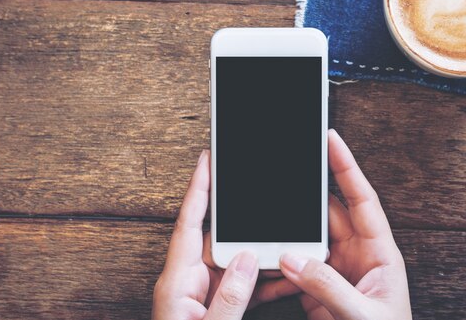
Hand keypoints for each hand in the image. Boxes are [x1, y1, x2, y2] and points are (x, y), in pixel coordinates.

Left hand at [152, 150, 297, 319]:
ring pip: (237, 263)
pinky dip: (265, 282)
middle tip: (271, 212)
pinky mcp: (218, 308)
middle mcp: (190, 282)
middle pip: (219, 241)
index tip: (207, 159)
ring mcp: (205, 295)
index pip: (188, 224)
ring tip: (288, 248)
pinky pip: (244, 287)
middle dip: (249, 228)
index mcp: (177, 282)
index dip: (198, 189)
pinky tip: (285, 277)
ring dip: (262, 258)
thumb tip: (247, 260)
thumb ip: (229, 298)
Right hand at [279, 129, 411, 319]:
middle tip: (287, 176)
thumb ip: (328, 287)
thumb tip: (293, 258)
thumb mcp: (362, 315)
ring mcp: (336, 272)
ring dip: (289, 235)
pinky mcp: (318, 289)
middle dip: (306, 199)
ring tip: (270, 221)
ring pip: (307, 240)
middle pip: (328, 216)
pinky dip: (280, 264)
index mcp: (379, 254)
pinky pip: (295, 267)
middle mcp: (357, 257)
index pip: (362, 200)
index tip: (331, 141)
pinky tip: (267, 261)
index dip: (346, 168)